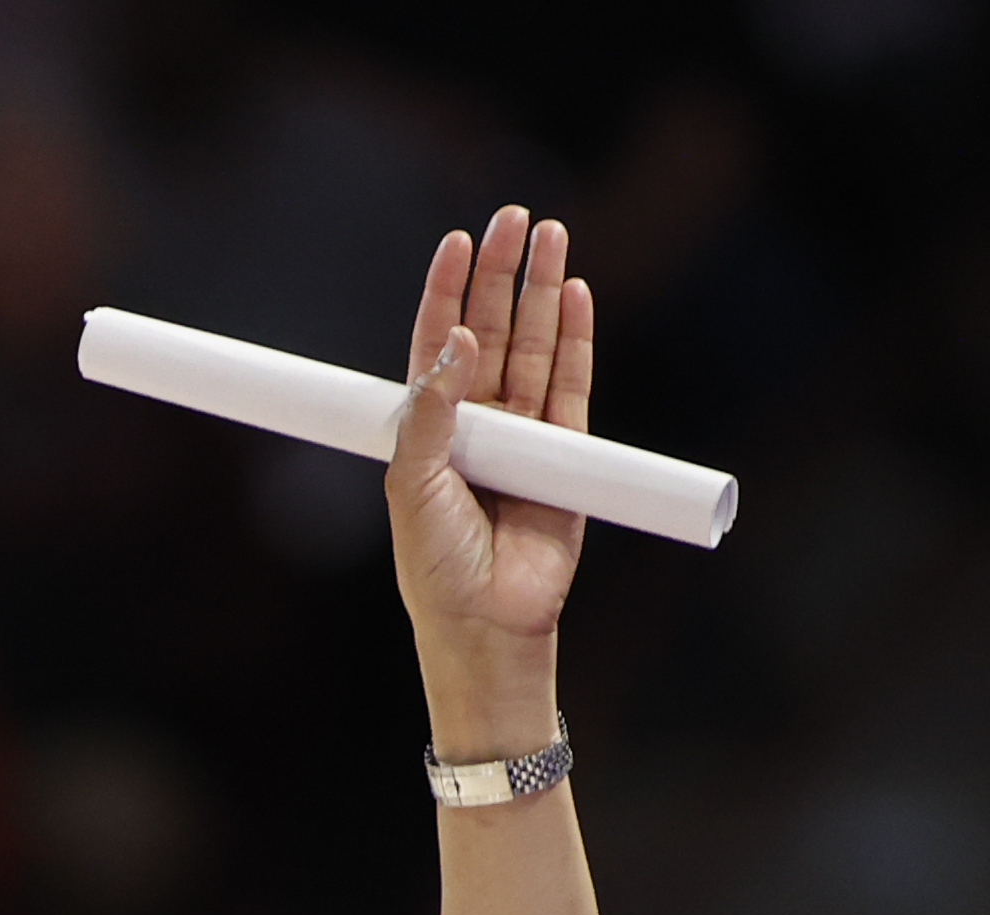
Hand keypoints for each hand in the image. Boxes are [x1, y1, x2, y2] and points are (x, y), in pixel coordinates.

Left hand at [386, 208, 590, 750]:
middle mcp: (478, 424)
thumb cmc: (434, 564)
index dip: (447, 292)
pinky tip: (577, 295)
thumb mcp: (412, 482)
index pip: (437, 343)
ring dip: (543, 294)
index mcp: (430, 428)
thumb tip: (459, 342)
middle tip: (512, 217)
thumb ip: (429, 412)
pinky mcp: (568, 454)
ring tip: (549, 236)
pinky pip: (573, 387)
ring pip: (534, 348)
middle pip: (491, 331)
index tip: (456, 240)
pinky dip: (576, 341)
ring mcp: (526, 436)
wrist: (485, 622)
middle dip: (501, 275)